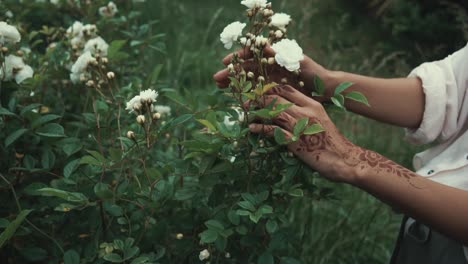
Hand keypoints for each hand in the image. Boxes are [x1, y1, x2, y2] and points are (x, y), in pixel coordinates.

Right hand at [213, 46, 330, 97]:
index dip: (237, 58)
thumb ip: (279, 54)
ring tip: (221, 88)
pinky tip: (235, 97)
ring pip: (248, 80)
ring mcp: (270, 79)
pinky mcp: (273, 91)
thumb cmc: (313, 72)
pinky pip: (255, 93)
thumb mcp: (297, 60)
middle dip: (231, 73)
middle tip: (217, 80)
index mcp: (273, 57)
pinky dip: (245, 94)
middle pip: (245, 68)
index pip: (251, 54)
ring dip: (234, 83)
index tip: (225, 63)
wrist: (324, 88)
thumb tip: (261, 44)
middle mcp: (269, 67)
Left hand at [249, 85, 362, 182]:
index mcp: (312, 105)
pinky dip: (260, 128)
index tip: (259, 92)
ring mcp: (300, 126)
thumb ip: (305, 113)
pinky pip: (273, 131)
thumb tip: (287, 112)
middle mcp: (305, 112)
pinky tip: (252, 129)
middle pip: (277, 99)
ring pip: (272, 112)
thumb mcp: (320, 121)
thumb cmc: (330, 142)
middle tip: (247, 103)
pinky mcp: (295, 141)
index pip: (287, 90)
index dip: (270, 89)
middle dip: (259, 99)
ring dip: (257, 112)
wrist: (343, 159)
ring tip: (247, 114)